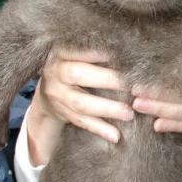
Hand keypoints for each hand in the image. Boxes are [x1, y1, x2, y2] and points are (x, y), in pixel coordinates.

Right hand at [27, 48, 181, 164]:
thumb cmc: (74, 65)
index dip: (95, 52)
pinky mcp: (63, 113)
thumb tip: (131, 45)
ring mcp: (57, 95)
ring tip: (129, 114)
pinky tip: (116, 136)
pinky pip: (81, 122)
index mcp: (60, 52)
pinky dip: (100, 129)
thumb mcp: (77, 54)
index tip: (119, 54)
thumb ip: (95, 50)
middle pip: (78, 74)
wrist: (48, 91)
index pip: (77, 49)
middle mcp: (55, 72)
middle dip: (107, 80)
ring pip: (81, 103)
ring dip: (107, 109)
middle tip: (132, 86)